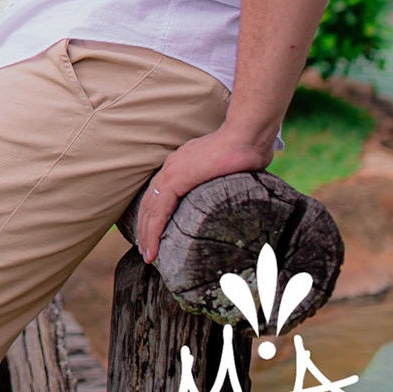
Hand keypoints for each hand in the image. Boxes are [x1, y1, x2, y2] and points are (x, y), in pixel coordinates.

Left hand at [135, 126, 274, 263]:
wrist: (247, 136)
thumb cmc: (246, 150)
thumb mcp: (228, 170)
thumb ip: (222, 181)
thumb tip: (234, 195)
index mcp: (180, 165)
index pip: (158, 195)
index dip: (153, 216)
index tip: (152, 234)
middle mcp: (170, 168)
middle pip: (150, 204)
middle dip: (146, 229)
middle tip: (146, 250)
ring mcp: (172, 172)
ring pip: (151, 209)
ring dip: (147, 234)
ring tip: (148, 255)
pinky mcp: (178, 179)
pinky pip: (160, 209)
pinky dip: (154, 229)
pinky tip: (153, 245)